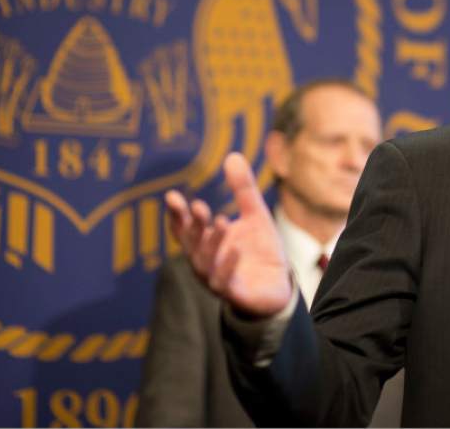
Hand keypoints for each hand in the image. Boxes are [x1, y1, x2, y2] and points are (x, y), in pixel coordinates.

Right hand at [166, 152, 292, 316]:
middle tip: (198, 206)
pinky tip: (235, 250)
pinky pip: (223, 282)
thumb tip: (233, 155)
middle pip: (190, 244)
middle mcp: (204, 260)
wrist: (278, 286)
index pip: (184, 228)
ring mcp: (215, 279)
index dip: (176, 214)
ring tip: (222, 221)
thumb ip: (243, 190)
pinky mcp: (232, 294)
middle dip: (192, 226)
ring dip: (211, 242)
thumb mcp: (255, 216)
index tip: (171, 196)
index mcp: (205, 242)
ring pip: (204, 262)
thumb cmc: (260, 251)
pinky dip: (227, 266)